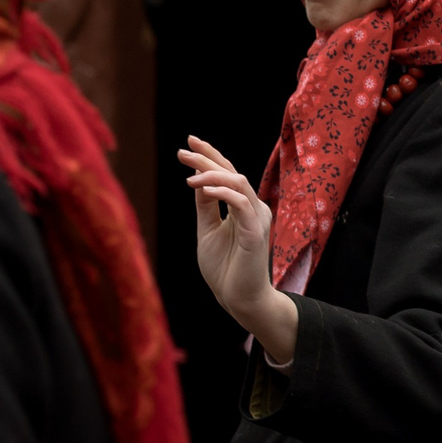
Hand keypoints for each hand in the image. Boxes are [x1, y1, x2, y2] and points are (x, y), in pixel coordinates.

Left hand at [179, 136, 299, 365]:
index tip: (188, 144)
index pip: (227, 174)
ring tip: (189, 174)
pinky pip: (242, 203)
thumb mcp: (208, 230)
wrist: (238, 299)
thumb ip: (206, 206)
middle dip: (208, 158)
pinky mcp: (255, 231)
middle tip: (184, 150)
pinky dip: (224, 192)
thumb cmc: (225, 268)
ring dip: (212, 174)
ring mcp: (257, 217)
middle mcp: (253, 207)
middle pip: (232, 172)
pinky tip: (205, 188)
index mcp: (243, 206)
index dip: (209, 157)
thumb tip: (197, 179)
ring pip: (238, 182)